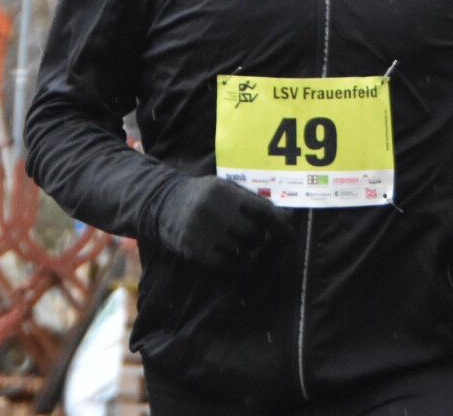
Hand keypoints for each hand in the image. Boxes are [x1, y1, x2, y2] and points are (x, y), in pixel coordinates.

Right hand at [156, 176, 289, 266]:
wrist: (163, 203)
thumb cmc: (204, 195)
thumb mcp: (226, 188)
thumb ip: (252, 200)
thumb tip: (285, 216)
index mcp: (226, 192)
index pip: (262, 211)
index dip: (279, 225)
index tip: (289, 235)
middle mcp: (215, 210)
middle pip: (253, 235)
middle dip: (256, 238)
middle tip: (249, 236)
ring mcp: (203, 231)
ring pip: (240, 252)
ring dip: (243, 251)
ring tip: (233, 242)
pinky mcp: (194, 249)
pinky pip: (223, 263)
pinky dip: (228, 261)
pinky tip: (222, 251)